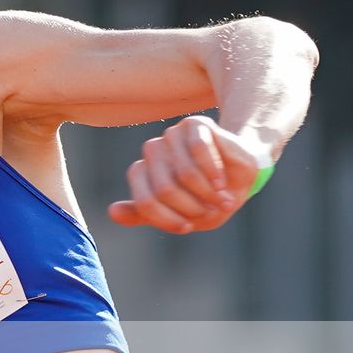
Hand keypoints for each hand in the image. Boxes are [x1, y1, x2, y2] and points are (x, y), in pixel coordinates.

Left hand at [108, 116, 268, 234]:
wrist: (240, 176)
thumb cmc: (205, 197)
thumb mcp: (178, 214)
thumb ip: (144, 213)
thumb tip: (112, 212)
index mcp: (140, 173)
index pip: (145, 203)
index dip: (167, 219)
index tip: (187, 227)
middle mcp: (151, 152)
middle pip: (166, 190)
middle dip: (191, 208)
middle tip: (210, 213)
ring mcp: (171, 135)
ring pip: (185, 173)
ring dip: (207, 193)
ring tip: (222, 201)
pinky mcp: (193, 124)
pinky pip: (199, 151)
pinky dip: (213, 172)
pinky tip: (222, 184)